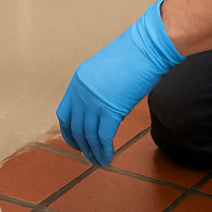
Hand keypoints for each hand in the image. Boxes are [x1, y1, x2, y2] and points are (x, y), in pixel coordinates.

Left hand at [57, 0, 184, 166]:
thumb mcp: (107, 73)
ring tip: (99, 162)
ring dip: (93, 152)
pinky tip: (109, 158)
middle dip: (81, 145)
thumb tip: (106, 115)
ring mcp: (95, 102)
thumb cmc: (133, 57)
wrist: (147, 49)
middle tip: (89, 156)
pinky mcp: (111, 110)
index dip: (69, 132)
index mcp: (78, 82)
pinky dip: (105, 151)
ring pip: (89, 135)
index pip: (65, 114)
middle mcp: (82, 93)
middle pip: (76, 127)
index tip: (75, 143)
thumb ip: (100, 93)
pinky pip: (104, 137)